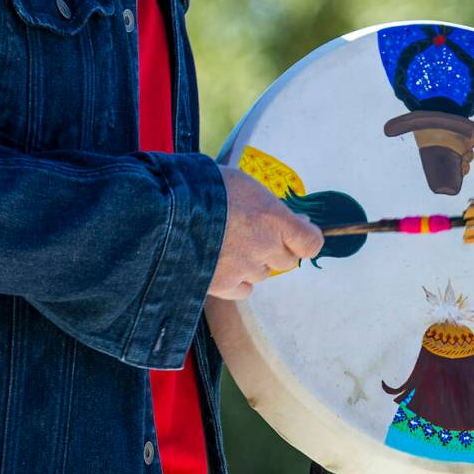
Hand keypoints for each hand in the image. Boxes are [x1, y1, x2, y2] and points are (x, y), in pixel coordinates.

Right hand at [208, 166, 323, 299]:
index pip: (310, 242)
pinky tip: (221, 265)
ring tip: (227, 246)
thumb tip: (293, 219)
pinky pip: (243, 289)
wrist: (163, 212)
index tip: (297, 234)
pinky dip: (237, 281)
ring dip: (252, 263)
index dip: (304, 240)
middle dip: (274, 248)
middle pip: (286, 260)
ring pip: (262, 273)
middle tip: (252, 235)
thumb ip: (268, 205)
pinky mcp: (224, 285)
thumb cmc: (201, 188)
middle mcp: (265, 246)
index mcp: (274, 218)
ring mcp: (245, 268)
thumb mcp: (241, 183)